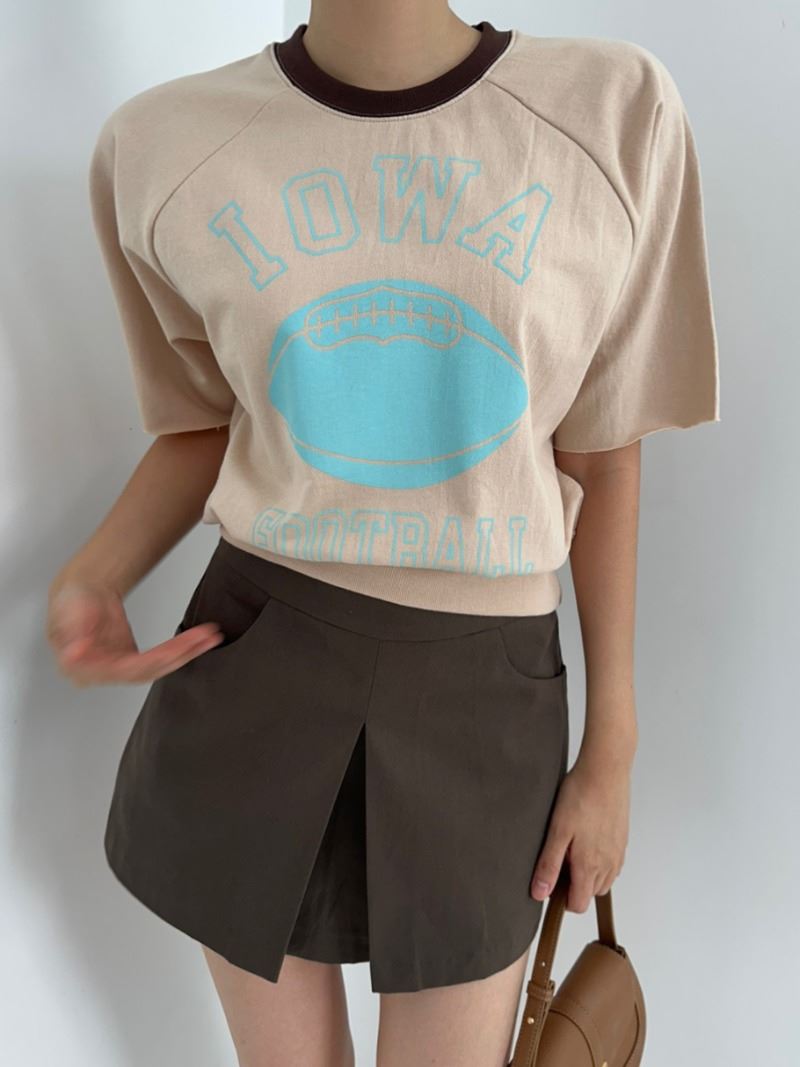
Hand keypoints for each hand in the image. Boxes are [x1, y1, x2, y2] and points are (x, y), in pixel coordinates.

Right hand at [46, 578, 223, 686]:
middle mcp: (102, 673)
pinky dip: (185, 648)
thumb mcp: (67, 611)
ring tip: (209, 637)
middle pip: (144, 669)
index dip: (134, 667)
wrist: (83, 594)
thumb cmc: (72, 601)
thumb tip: (74, 653)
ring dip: (186, 652)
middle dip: (174, 654)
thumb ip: (72, 631)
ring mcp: (121, 669)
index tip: (162, 656)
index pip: (112, 671)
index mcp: (80, 668)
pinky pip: (164, 658)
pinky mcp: (136, 662)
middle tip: (198, 640)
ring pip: (159, 665)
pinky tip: (203, 640)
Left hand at [530, 754, 630, 911]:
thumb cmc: (581, 797)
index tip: (551, 879)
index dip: (562, 899)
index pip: (579, 905)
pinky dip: (599, 860)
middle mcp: (609, 864)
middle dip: (574, 885)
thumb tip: (540, 893)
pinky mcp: (622, 840)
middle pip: (590, 893)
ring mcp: (618, 853)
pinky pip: (612, 863)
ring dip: (587, 873)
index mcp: (591, 866)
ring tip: (572, 846)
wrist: (605, 771)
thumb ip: (549, 865)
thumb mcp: (557, 831)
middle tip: (560, 857)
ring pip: (603, 879)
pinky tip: (587, 837)